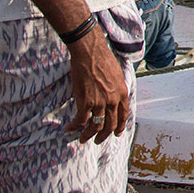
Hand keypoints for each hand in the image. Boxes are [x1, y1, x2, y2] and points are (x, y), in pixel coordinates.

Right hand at [65, 26, 128, 144]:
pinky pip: (81, 120)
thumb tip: (114, 94)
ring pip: (96, 126)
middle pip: (111, 125)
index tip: (116, 133)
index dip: (120, 126)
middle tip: (98, 140)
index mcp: (122, 92)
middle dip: (104, 135)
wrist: (90, 52)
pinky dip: (74, 127)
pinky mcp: (86, 102)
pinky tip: (69, 128)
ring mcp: (100, 102)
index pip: (124, 115)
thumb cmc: (102, 58)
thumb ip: (116, 87)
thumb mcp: (117, 74)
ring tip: (83, 138)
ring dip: (89, 135)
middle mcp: (113, 100)